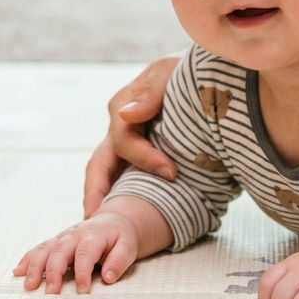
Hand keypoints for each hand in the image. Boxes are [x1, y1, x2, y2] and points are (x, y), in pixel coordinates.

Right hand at [14, 212, 138, 294]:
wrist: (113, 221)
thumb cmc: (121, 237)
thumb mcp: (128, 246)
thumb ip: (119, 261)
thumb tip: (108, 277)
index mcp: (94, 235)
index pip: (85, 253)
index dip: (82, 273)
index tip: (82, 291)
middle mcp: (74, 235)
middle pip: (60, 250)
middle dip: (53, 272)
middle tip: (51, 293)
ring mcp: (63, 237)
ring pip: (45, 249)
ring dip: (35, 266)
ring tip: (29, 285)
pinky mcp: (56, 242)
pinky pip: (39, 249)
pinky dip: (27, 259)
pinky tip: (18, 272)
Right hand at [83, 55, 182, 216]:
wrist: (204, 77)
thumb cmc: (185, 71)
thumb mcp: (168, 71)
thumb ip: (149, 92)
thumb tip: (125, 115)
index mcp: (122, 107)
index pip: (123, 141)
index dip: (145, 159)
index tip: (172, 172)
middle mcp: (119, 128)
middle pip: (98, 164)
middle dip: (95, 192)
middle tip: (95, 218)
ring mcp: (127, 143)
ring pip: (105, 174)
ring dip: (103, 198)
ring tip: (101, 226)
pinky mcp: (140, 153)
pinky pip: (124, 177)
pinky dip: (121, 196)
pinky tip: (123, 218)